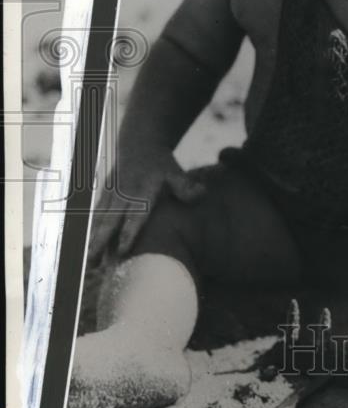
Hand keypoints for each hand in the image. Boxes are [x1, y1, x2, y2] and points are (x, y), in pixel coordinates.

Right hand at [88, 148, 205, 264]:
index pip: (136, 213)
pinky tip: (87, 250)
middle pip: (110, 219)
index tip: (122, 251)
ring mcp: (111, 193)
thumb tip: (201, 194)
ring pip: (99, 220)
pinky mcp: (104, 195)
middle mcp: (124, 193)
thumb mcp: (176, 171)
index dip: (129, 232)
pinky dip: (90, 232)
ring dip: (92, 240)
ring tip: (88, 264)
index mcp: (143, 189)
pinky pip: (95, 216)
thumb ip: (186, 185)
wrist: (139, 143)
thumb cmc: (161, 164)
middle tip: (93, 263)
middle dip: (101, 241)